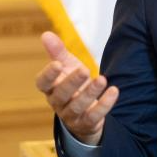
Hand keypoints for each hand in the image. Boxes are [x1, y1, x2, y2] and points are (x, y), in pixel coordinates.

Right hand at [34, 31, 118, 145]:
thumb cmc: (73, 83)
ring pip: (78, 106)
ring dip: (90, 93)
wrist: (85, 110)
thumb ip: (57, 51)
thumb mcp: (66, 66)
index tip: (57, 64)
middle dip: (72, 82)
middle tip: (84, 70)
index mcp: (50, 88)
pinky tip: (113, 91)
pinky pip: (94, 116)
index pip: (42, 83)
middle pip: (61, 95)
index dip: (48, 75)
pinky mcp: (86, 123)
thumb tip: (46, 34)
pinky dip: (104, 104)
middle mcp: (58, 102)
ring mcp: (71, 115)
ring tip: (102, 79)